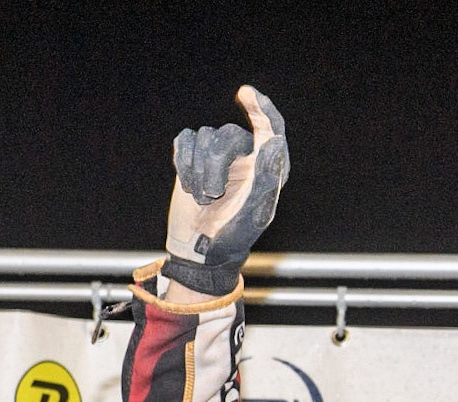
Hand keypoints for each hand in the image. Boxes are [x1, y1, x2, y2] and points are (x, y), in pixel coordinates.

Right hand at [164, 85, 290, 295]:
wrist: (201, 252)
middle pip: (227, 135)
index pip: (271, 127)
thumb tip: (275, 141)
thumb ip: (267, 177)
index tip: (245, 93)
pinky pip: (184, 140)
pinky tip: (190, 188)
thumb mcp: (254, 212)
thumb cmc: (233, 236)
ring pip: (203, 137)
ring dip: (197, 171)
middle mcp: (245, 156)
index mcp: (268, 168)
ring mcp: (217, 156)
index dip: (261, 107)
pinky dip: (183, 165)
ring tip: (203, 199)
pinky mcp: (193, 158)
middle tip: (212, 196)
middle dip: (214, 165)